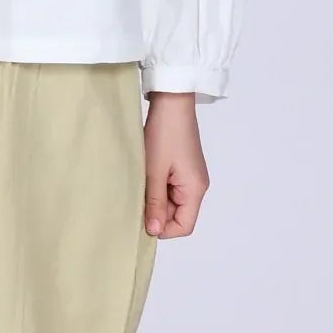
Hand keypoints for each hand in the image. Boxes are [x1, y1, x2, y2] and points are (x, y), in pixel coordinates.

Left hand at [143, 92, 207, 236]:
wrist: (172, 102)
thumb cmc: (165, 132)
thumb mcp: (154, 171)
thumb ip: (155, 203)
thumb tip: (154, 230)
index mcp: (195, 189)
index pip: (184, 226)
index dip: (163, 229)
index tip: (141, 220)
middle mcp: (197, 186)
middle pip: (178, 215)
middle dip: (156, 212)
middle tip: (135, 200)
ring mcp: (189, 176)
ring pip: (171, 202)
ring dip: (155, 198)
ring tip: (140, 184)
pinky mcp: (182, 168)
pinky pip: (170, 188)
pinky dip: (156, 187)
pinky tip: (144, 176)